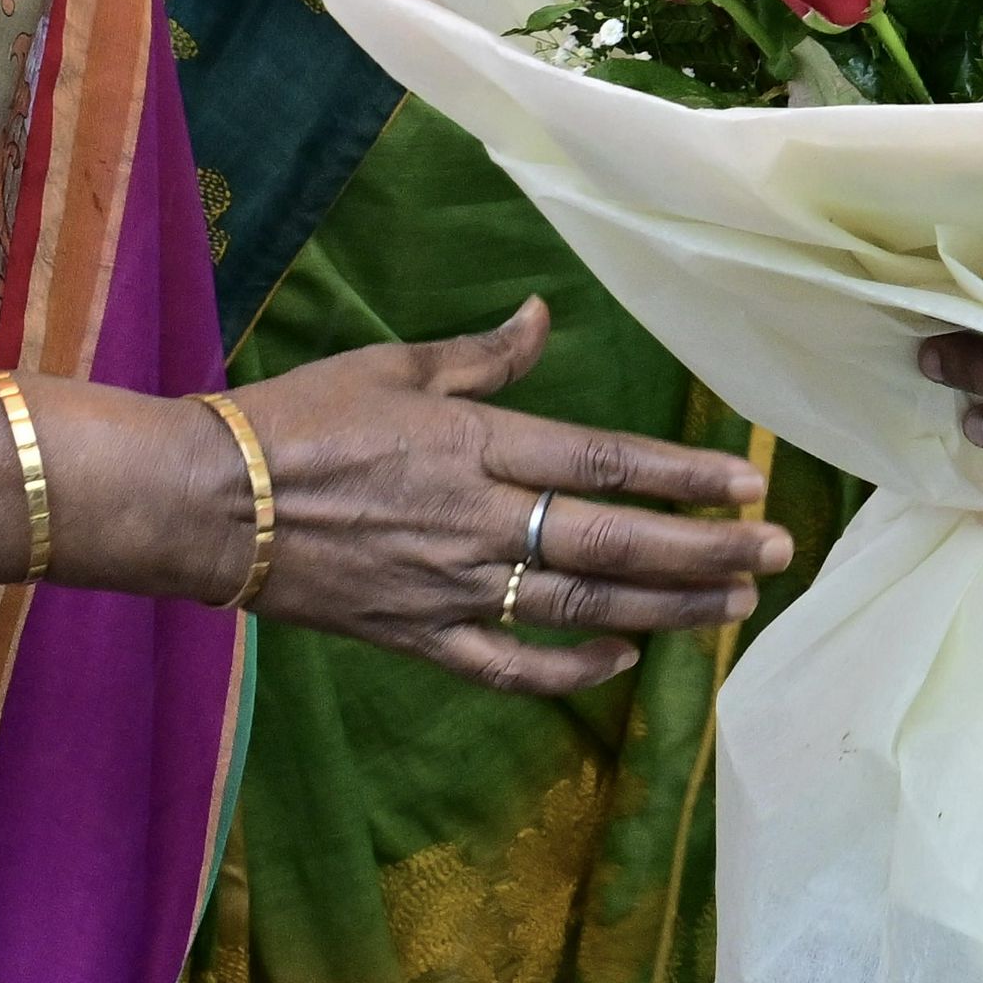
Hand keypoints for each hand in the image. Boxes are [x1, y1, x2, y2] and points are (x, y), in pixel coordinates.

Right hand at [242, 298, 792, 695]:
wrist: (206, 502)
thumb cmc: (299, 417)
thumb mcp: (394, 364)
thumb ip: (484, 356)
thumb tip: (543, 314)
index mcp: (477, 443)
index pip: (608, 463)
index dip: (687, 475)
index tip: (751, 483)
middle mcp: (479, 518)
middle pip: (616, 539)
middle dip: (706, 550)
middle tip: (775, 553)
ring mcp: (451, 586)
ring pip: (582, 604)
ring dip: (666, 607)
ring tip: (732, 606)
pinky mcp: (417, 636)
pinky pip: (509, 665)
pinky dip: (571, 668)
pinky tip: (623, 658)